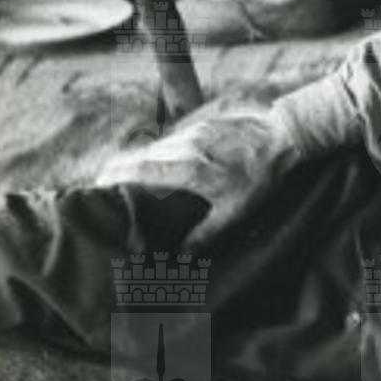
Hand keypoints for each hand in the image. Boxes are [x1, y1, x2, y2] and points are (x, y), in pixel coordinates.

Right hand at [95, 105, 299, 244]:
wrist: (283, 137)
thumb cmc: (261, 177)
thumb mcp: (236, 210)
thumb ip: (206, 232)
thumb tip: (183, 255)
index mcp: (190, 168)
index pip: (140, 169)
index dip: (115, 176)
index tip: (97, 185)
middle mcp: (185, 146)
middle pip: (140, 156)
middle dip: (118, 169)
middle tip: (102, 185)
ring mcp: (192, 133)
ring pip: (154, 146)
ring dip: (137, 160)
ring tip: (122, 176)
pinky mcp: (200, 125)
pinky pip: (170, 139)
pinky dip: (157, 152)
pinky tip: (155, 163)